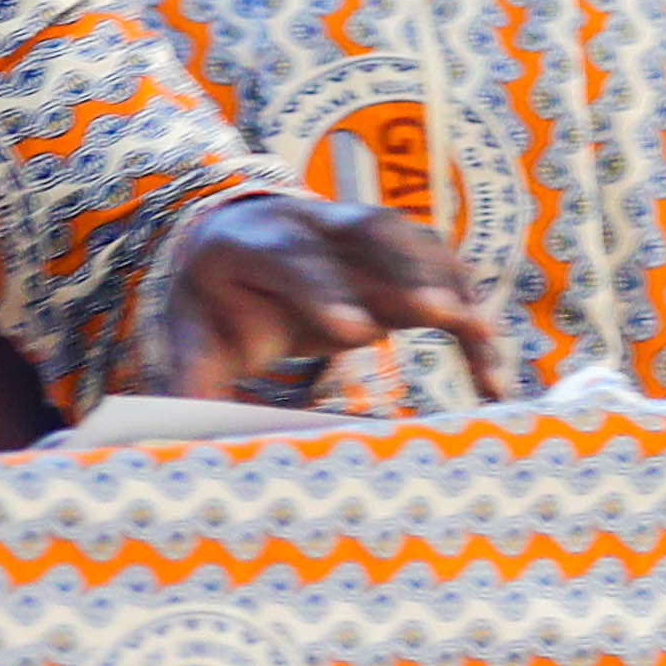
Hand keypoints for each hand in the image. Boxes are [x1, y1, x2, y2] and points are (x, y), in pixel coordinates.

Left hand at [155, 193, 503, 404]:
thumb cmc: (214, 305)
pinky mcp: (395, 252)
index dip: (324, 291)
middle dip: (404, 271)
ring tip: (482, 342)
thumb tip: (176, 441)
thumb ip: (189, 385)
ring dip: (450, 286)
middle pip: (365, 233)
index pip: (292, 260)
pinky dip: (470, 313)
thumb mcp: (191, 341)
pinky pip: (440, 271)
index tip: (356, 333)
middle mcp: (311, 224)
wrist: (230, 245)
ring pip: (412, 242)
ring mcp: (358, 230)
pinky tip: (488, 371)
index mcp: (252, 243)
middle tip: (440, 314)